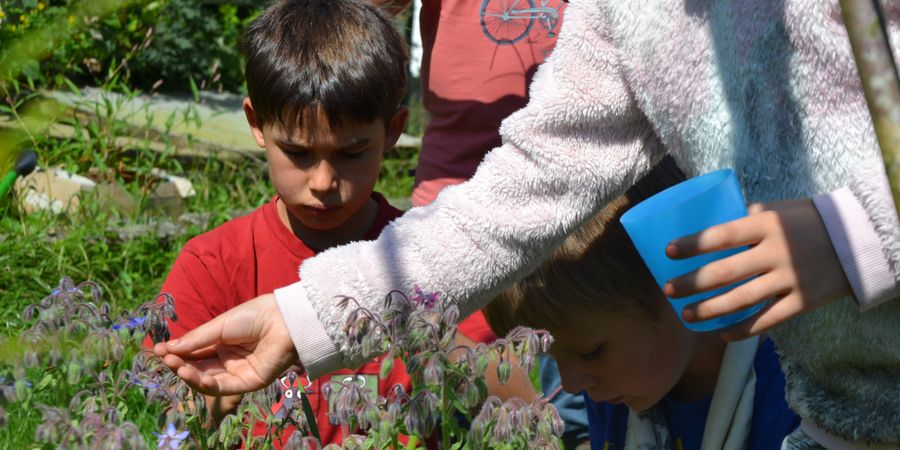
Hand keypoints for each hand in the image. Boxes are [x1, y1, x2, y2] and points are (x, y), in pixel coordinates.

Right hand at [153, 293, 297, 395]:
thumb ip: (195, 340)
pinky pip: (224, 388)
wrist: (283, 319)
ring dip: (189, 375)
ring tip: (175, 366)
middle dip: (179, 365)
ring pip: (208, 380)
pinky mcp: (249, 383)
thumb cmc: (253, 316)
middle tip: (165, 359)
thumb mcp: (219, 326)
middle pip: (198, 368)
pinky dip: (206, 384)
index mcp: (221, 342)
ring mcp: (238, 372)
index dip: (176, 353)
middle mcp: (228, 359)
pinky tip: (192, 375)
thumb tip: (165, 348)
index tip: (156, 350)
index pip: (194, 352)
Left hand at [663, 199, 851, 339]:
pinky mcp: (803, 301)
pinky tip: (722, 333)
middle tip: (668, 290)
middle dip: (692, 283)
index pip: (723, 234)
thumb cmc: (807, 221)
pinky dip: (744, 329)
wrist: (858, 240)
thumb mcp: (776, 211)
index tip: (668, 252)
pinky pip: (768, 320)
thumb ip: (745, 219)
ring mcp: (790, 279)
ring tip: (686, 315)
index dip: (694, 243)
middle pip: (725, 272)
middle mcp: (776, 253)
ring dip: (709, 310)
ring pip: (742, 300)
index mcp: (766, 225)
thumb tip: (708, 226)